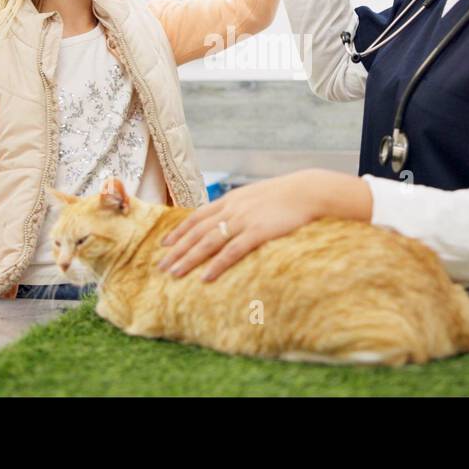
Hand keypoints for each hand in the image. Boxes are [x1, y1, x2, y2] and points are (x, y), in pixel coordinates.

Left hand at [157, 172, 322, 281]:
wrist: (308, 191)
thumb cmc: (286, 195)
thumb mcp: (257, 195)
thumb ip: (241, 206)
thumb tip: (231, 217)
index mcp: (231, 200)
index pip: (197, 216)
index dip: (179, 230)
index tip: (165, 243)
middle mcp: (232, 209)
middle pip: (197, 231)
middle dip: (177, 249)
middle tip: (161, 266)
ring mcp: (243, 220)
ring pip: (208, 242)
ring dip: (189, 258)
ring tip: (174, 273)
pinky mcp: (257, 232)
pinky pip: (232, 252)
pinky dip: (216, 265)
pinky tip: (206, 277)